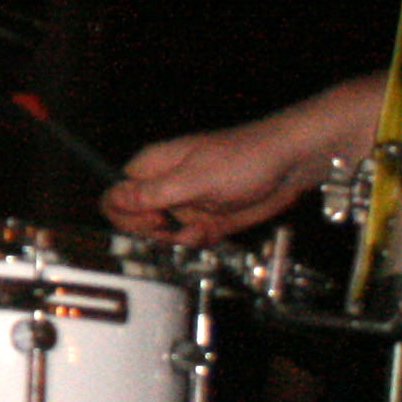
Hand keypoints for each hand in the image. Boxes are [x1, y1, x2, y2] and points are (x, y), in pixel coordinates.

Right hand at [102, 78, 377, 244]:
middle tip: (176, 231)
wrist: (289, 164)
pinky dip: (198, 242)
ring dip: (178, 241)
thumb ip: (151, 193)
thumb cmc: (243, 160)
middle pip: (134, 222)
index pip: (115, 197)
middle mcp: (164, 186)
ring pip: (162, 236)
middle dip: (154, 234)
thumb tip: (112, 198)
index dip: (127, 216)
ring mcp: (184, 204)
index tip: (155, 221)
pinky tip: (212, 233)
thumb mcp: (194, 179)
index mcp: (152, 168)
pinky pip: (188, 240)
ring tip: (200, 231)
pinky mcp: (205, 219)